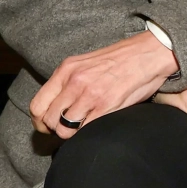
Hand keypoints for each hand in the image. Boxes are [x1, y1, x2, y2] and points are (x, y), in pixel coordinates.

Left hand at [30, 32, 177, 137]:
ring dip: (72, 134)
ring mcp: (90, 95)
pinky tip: (97, 126)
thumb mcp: (86, 63)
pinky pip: (85, 131)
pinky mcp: (106, 106)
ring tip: (83, 128)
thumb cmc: (121, 59)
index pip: (37, 105)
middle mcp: (74, 82)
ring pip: (64, 130)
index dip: (40, 122)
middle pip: (48, 121)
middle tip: (69, 128)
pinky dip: (88, 133)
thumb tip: (57, 105)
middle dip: (56, 130)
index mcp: (66, 70)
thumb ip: (69, 81)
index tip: (50, 125)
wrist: (149, 53)